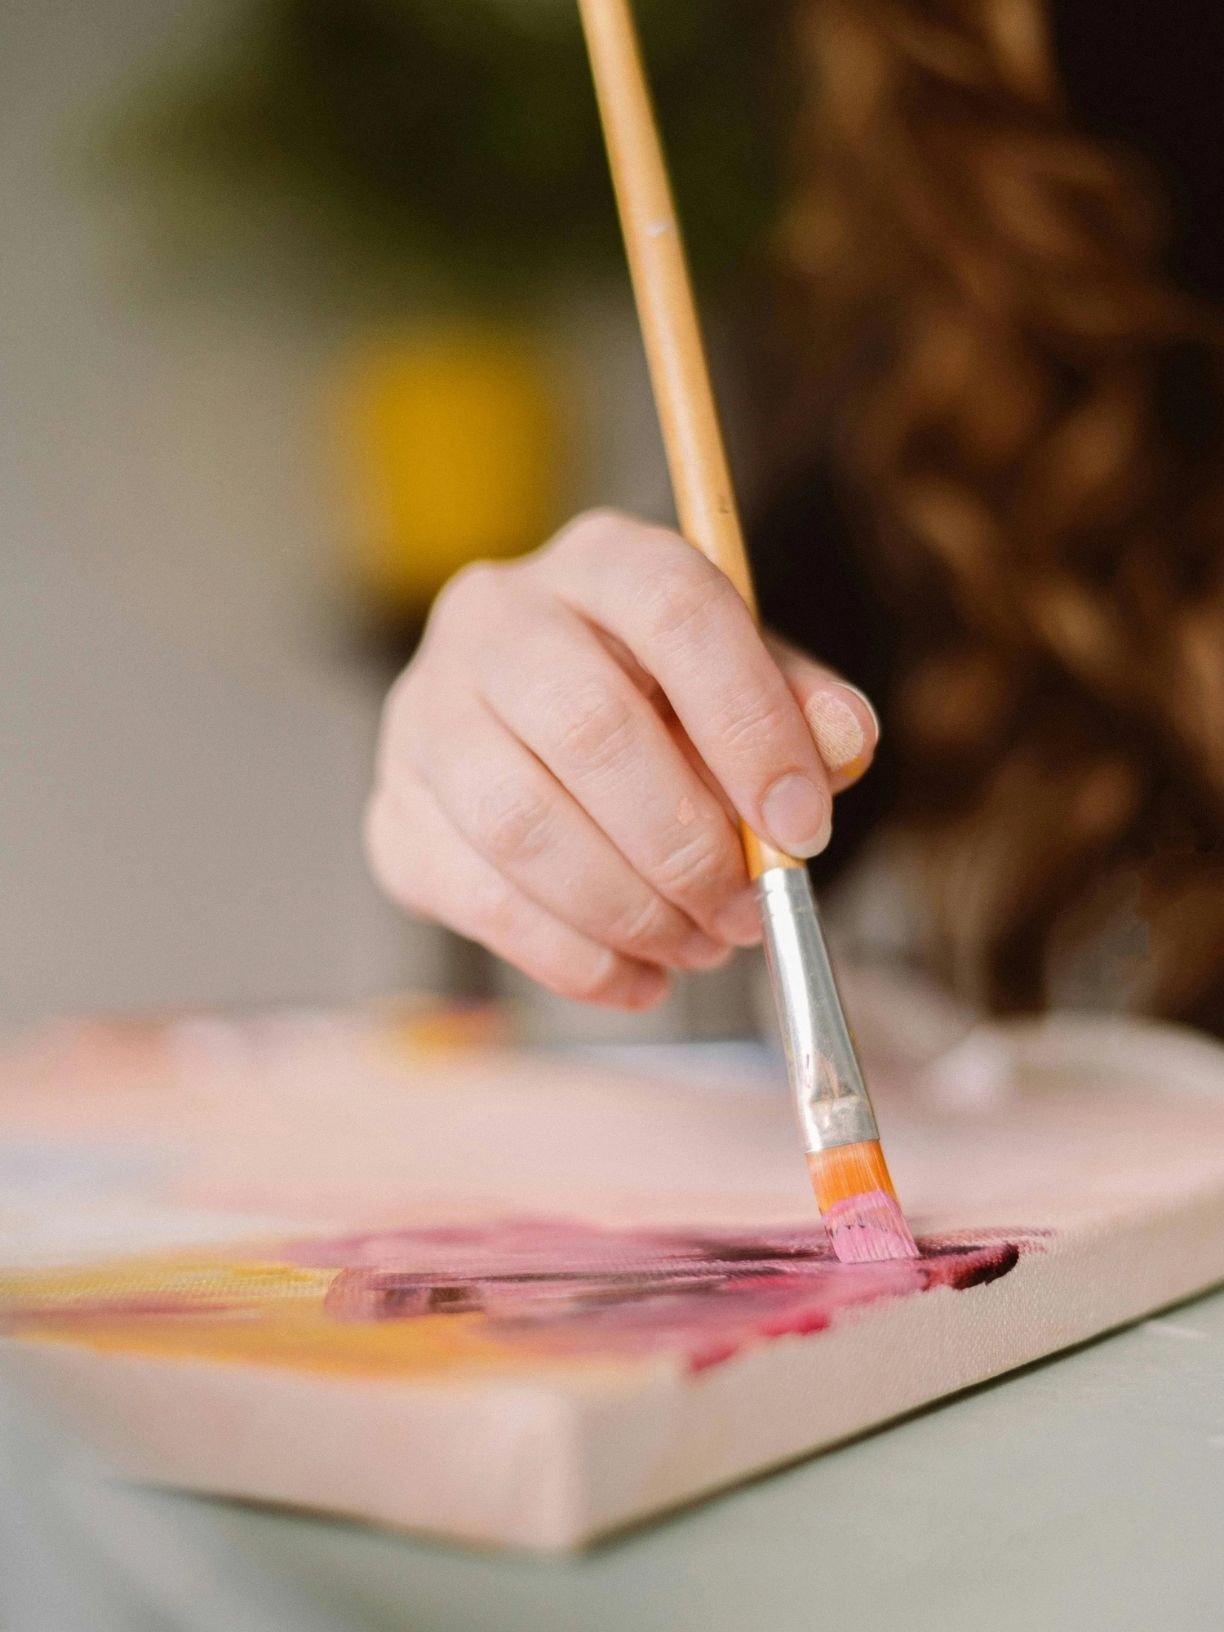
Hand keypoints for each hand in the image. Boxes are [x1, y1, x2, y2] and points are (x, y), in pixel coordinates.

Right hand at [366, 510, 879, 1008]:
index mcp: (601, 560)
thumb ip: (803, 709)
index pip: (676, 611)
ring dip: (629, 909)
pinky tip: (637, 975)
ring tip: (697, 945)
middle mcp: (494, 616)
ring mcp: (424, 714)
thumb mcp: (746, 682)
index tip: (802, 826)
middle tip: (745, 912)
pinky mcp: (395, 813)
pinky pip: (479, 900)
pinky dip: (573, 957)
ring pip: (522, 823)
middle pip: (588, 725)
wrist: (532, 731)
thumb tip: (843, 746)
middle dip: (686, 845)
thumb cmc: (660, 703)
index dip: (749, 724)